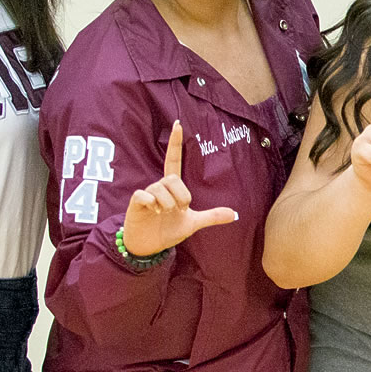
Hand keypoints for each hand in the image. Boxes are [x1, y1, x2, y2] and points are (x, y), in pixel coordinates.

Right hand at [119, 120, 239, 257]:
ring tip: (164, 213)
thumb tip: (235, 214)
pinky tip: (152, 212)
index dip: (175, 143)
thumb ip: (211, 216)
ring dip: (168, 203)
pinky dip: (152, 204)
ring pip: (160, 188)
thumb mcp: (192, 223)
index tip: (178, 124)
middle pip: (173, 178)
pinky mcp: (135, 203)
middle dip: (181, 196)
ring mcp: (146, 194)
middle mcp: (159, 186)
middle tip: (178, 210)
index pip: (174, 160)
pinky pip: (144, 195)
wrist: (149, 247)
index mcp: (172, 188)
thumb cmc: (168, 230)